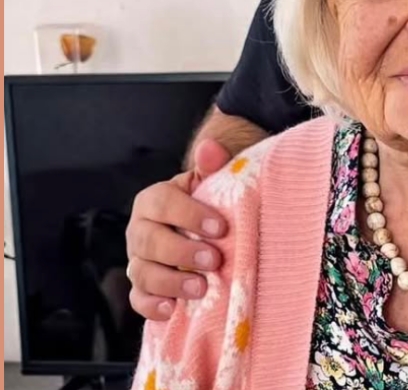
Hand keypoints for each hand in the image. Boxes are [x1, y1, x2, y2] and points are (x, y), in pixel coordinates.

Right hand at [126, 139, 230, 319]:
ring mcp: (138, 260)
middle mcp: (140, 229)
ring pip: (142, 272)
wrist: (203, 225)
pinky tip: (171, 309)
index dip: (189, 215)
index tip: (220, 228)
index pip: (163, 204)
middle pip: (149, 242)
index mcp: (154, 200)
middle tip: (214, 260)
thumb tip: (210, 148)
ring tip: (201, 287)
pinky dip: (151, 306)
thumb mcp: (212, 180)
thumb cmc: (209, 201)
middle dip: (181, 252)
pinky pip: (138, 299)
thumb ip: (212, 164)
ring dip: (170, 281)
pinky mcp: (142, 286)